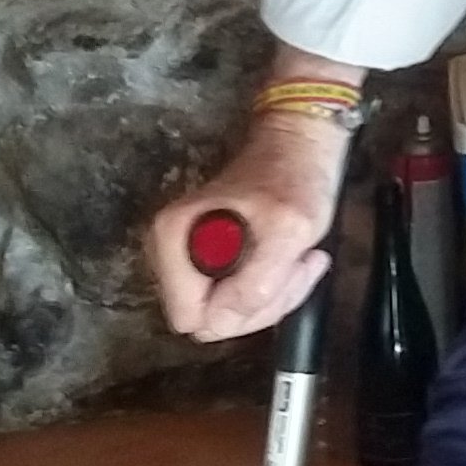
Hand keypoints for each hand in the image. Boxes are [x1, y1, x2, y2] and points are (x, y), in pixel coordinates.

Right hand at [144, 118, 348, 341]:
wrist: (297, 145)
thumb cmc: (295, 177)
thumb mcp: (289, 230)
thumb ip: (255, 282)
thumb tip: (221, 318)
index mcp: (173, 239)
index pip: (193, 317)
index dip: (239, 308)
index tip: (277, 272)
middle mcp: (168, 252)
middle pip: (211, 320)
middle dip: (262, 302)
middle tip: (295, 263)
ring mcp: (186, 259)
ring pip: (228, 314)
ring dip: (273, 295)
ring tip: (297, 257)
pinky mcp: (206, 262)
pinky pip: (237, 300)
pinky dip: (271, 287)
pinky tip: (290, 259)